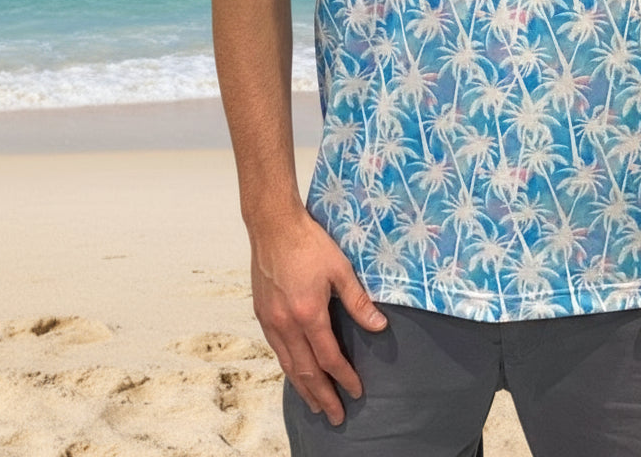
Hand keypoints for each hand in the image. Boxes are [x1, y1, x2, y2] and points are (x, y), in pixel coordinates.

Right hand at [249, 207, 387, 425]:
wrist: (273, 224)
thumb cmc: (308, 243)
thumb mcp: (341, 269)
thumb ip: (358, 301)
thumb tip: (379, 326)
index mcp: (308, 314)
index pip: (329, 358)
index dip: (344, 378)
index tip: (356, 392)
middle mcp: (286, 323)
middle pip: (306, 371)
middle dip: (322, 396)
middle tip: (334, 415)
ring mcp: (270, 319)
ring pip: (287, 363)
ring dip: (302, 387)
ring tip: (314, 404)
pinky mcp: (262, 312)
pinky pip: (276, 348)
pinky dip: (287, 366)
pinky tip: (294, 370)